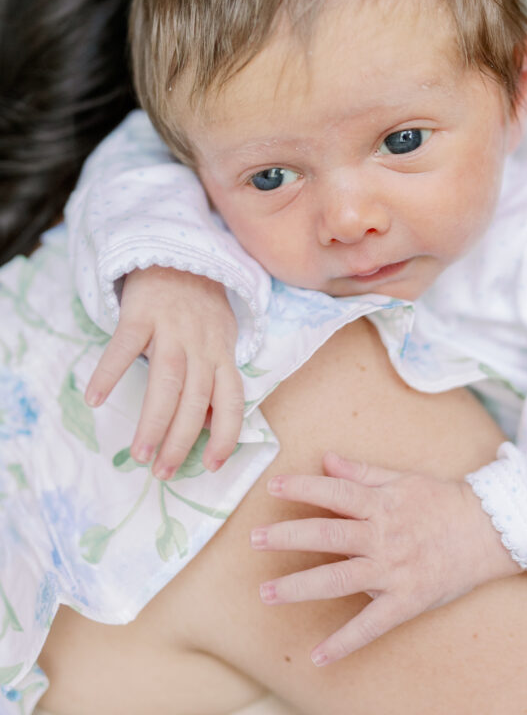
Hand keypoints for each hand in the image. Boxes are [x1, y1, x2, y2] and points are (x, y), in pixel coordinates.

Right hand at [85, 266, 243, 478]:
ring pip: (167, 381)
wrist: (176, 253)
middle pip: (196, 399)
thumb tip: (210, 425)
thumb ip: (215, 378)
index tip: (213, 465)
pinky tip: (94, 398)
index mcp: (222, 352)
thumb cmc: (199, 306)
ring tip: (140, 454)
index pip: (233, 400)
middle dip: (182, 441)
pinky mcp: (142, 312)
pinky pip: (125, 346)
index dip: (226, 434)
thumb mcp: (219, 339)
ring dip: (154, 421)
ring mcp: (172, 327)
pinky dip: (109, 372)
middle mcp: (202, 343)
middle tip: (164, 473)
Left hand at [250, 451, 519, 664]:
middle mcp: (383, 536)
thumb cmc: (443, 501)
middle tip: (254, 539)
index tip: (272, 487)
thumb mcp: (403, 479)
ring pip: (339, 579)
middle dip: (288, 537)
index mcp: (381, 504)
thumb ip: (362, 473)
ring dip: (300, 587)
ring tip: (267, 593)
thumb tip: (327, 460)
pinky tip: (320, 655)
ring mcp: (393, 570)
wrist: (489, 531)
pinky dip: (345, 642)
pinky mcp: (406, 600)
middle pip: (327, 536)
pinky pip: (371, 625)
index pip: (334, 494)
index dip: (302, 489)